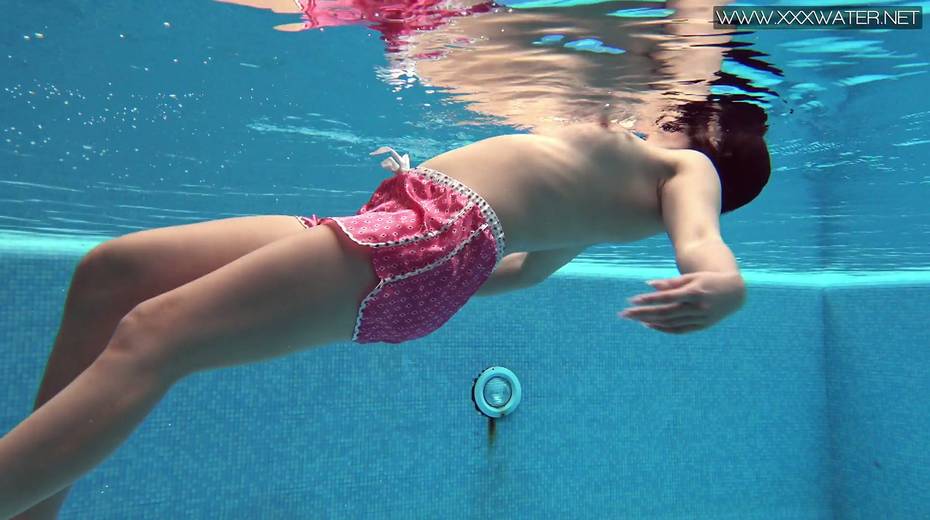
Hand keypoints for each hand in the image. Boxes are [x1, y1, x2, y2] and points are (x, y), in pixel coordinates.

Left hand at [619, 271, 745, 333]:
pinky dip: (663, 329)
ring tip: (633, 317)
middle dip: (643, 313)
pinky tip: (648, 325)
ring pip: (670, 322)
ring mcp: (700, 319)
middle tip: (624, 313)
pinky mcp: (702, 326)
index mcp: (695, 292)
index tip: (631, 299)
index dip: (649, 300)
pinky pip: (679, 330)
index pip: (667, 298)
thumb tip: (648, 285)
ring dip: (650, 321)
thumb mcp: (692, 277)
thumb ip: (671, 282)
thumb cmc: (708, 280)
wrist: (735, 293)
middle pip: (665, 312)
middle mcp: (698, 307)